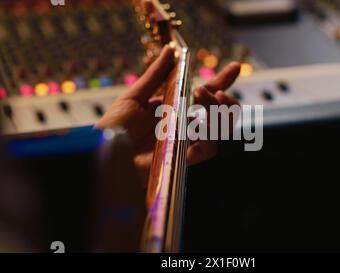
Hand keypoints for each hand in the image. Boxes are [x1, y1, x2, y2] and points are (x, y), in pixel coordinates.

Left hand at [96, 45, 240, 179]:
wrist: (104, 151)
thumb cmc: (115, 127)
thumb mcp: (134, 96)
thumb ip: (155, 75)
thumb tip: (171, 50)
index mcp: (175, 109)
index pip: (205, 95)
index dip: (222, 81)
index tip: (235, 67)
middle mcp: (184, 125)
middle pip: (219, 112)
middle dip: (224, 97)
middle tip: (210, 88)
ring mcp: (186, 142)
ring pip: (219, 128)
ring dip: (218, 110)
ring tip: (204, 95)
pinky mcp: (184, 158)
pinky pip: (209, 148)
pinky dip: (211, 133)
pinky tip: (201, 121)